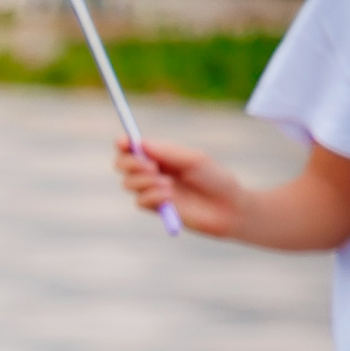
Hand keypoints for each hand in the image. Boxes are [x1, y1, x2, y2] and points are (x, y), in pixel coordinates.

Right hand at [117, 136, 238, 235]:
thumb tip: (140, 144)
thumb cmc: (215, 179)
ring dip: (145, 182)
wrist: (227, 207)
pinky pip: (140, 201)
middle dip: (130, 164)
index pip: (134, 147)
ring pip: (128, 183)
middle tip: (150, 167)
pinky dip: (153, 197)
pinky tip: (170, 198)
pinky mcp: (155, 208)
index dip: (124, 143)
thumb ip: (167, 152)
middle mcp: (153, 171)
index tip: (123, 142)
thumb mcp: (193, 160)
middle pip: (122, 164)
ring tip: (168, 184)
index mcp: (161, 155)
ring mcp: (152, 190)